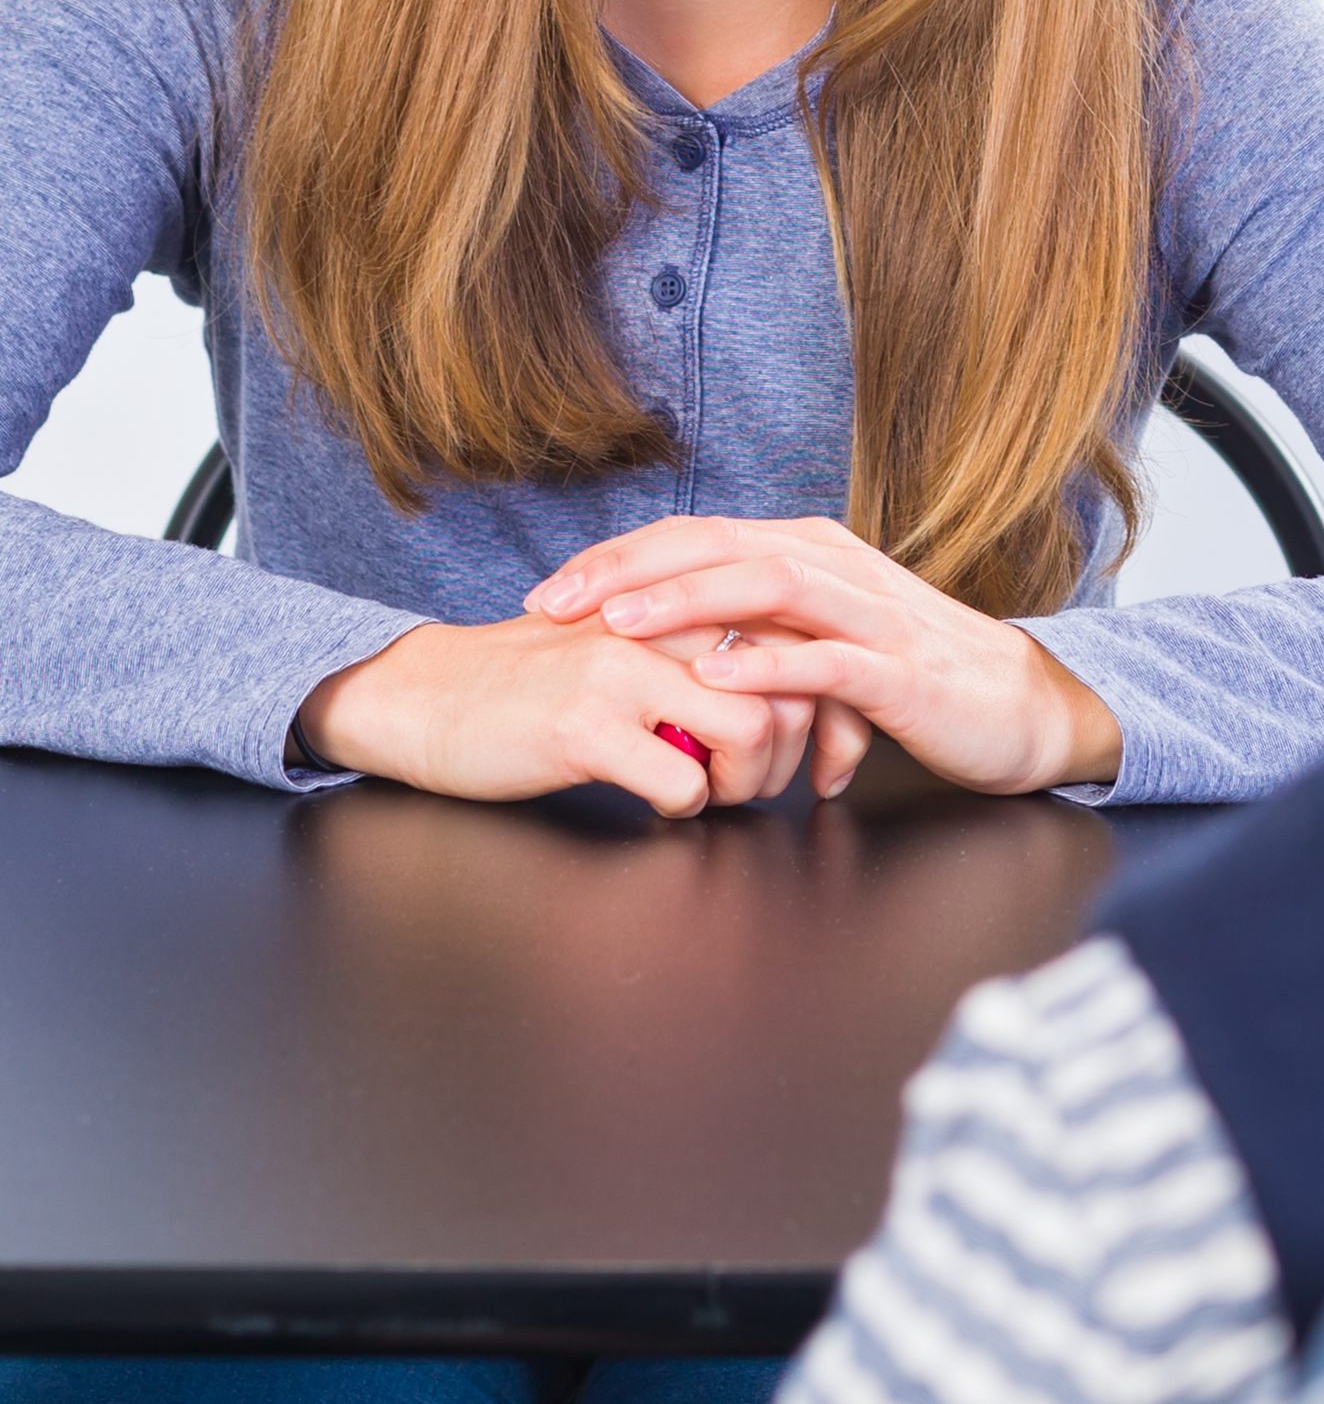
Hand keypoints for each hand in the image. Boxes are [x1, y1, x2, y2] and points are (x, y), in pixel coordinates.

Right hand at [295, 612, 813, 816]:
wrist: (423, 696)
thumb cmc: (531, 682)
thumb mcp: (627, 645)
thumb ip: (701, 653)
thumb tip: (789, 691)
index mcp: (676, 598)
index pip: (796, 632)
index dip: (820, 696)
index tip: (811, 740)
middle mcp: (660, 623)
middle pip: (793, 680)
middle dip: (795, 745)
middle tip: (760, 779)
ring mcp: (623, 673)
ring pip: (752, 727)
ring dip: (749, 780)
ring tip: (714, 791)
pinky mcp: (585, 728)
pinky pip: (682, 781)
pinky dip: (687, 805)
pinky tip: (657, 800)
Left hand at [526, 516, 1124, 795]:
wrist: (1019, 708)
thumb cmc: (916, 677)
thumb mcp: (824, 643)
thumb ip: (760, 634)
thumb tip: (677, 657)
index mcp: (811, 553)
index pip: (699, 537)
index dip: (620, 559)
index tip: (552, 592)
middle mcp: (836, 567)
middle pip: (719, 545)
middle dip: (629, 571)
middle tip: (556, 602)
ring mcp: (871, 614)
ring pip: (768, 587)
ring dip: (688, 603)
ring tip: (619, 626)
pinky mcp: (900, 670)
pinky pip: (828, 661)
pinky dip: (769, 665)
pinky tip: (718, 678)